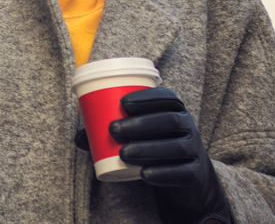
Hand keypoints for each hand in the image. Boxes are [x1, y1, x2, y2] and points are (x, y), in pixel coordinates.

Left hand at [109, 87, 232, 223]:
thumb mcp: (139, 135)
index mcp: (175, 110)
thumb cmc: (155, 145)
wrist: (186, 177)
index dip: (146, 97)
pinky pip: (184, 172)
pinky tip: (144, 174)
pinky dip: (164, 173)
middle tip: (113, 129)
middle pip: (170, 121)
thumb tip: (79, 137)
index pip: (167, 98)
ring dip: (149, 148)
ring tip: (123, 153)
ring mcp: (196, 150)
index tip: (122, 103)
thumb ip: (110, 133)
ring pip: (177, 147)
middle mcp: (189, 127)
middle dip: (141, 123)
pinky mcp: (196, 174)